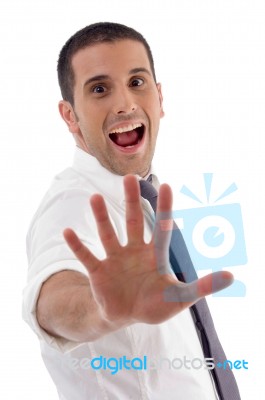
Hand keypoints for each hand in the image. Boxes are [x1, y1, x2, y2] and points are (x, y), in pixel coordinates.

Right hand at [63, 175, 232, 326]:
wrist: (126, 316)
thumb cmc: (154, 304)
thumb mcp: (180, 297)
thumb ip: (202, 287)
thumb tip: (232, 276)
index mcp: (154, 256)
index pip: (162, 228)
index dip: (165, 208)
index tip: (166, 185)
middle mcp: (134, 251)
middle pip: (133, 221)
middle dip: (131, 200)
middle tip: (128, 177)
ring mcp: (115, 260)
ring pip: (108, 234)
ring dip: (101, 217)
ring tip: (94, 197)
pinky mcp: (98, 272)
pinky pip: (86, 256)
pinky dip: (77, 245)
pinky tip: (67, 232)